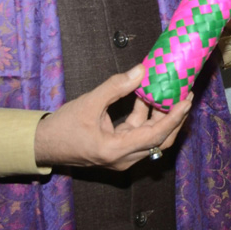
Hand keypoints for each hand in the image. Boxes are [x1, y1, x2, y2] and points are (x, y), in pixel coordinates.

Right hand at [34, 64, 191, 169]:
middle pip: (160, 139)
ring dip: (160, 115)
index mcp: (116, 150)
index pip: (155, 135)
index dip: (174, 117)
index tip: (186, 100)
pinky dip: (145, 116)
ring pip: (151, 137)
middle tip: (185, 94)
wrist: (43, 145)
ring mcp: (122, 156)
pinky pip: (139, 134)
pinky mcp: (119, 150)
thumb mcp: (89, 102)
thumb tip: (141, 71)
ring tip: (168, 91)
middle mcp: (123, 158)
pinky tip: (146, 96)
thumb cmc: (63, 127)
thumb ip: (116, 87)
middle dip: (174, 117)